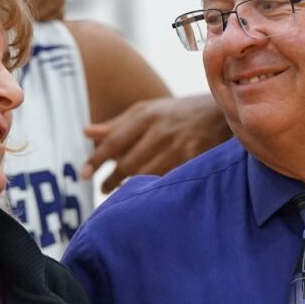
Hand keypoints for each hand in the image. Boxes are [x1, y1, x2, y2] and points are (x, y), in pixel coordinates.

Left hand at [82, 94, 230, 191]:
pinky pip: (166, 180)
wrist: (220, 112)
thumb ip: (117, 124)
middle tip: (102, 187)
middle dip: (112, 178)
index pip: (114, 140)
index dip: (96, 159)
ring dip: (129, 186)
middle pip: (128, 162)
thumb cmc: (176, 113)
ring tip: (120, 191)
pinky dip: (152, 188)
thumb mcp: (146, 111)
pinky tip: (145, 192)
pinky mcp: (193, 161)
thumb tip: (86, 133)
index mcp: (147, 115)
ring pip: (146, 174)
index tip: (84, 174)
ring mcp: (179, 147)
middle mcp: (161, 130)